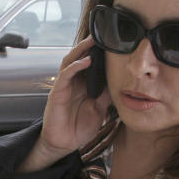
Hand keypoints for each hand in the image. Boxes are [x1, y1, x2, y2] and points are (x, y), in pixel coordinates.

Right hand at [21, 37, 110, 170]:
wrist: (64, 144)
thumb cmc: (79, 127)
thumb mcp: (100, 110)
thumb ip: (106, 96)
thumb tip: (121, 83)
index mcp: (83, 85)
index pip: (90, 63)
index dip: (98, 52)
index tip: (111, 42)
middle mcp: (73, 82)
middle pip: (79, 57)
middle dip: (89, 45)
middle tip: (102, 34)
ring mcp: (64, 86)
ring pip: (70, 61)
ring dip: (81, 50)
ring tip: (93, 40)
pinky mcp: (58, 93)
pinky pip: (66, 75)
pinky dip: (75, 66)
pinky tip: (86, 61)